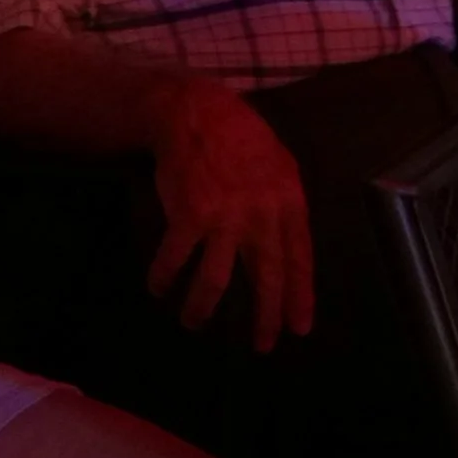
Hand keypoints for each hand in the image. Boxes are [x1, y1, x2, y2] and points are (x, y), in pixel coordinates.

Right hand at [145, 80, 315, 350]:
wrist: (197, 112)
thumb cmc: (240, 137)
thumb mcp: (280, 165)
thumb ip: (285, 204)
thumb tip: (286, 245)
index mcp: (288, 202)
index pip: (300, 259)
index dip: (299, 296)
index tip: (299, 328)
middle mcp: (260, 215)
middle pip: (265, 277)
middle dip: (264, 317)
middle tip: (261, 345)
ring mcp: (224, 217)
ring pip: (217, 280)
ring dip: (203, 307)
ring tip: (194, 322)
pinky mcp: (189, 215)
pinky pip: (176, 259)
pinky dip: (164, 277)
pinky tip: (158, 287)